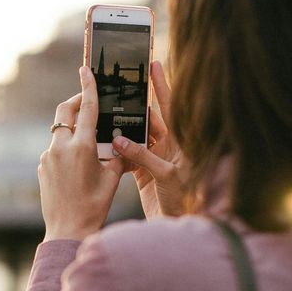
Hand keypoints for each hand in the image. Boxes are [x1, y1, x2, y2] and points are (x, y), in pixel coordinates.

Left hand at [38, 66, 126, 240]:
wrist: (67, 229)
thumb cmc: (95, 205)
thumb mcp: (113, 177)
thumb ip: (117, 153)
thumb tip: (120, 140)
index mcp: (83, 147)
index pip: (87, 108)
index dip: (88, 86)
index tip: (85, 69)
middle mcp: (61, 148)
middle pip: (65, 112)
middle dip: (76, 102)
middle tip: (87, 101)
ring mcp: (48, 157)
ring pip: (60, 132)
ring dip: (73, 130)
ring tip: (90, 143)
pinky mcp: (42, 166)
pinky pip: (55, 149)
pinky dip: (66, 148)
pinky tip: (77, 165)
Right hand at [111, 61, 187, 218]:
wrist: (180, 227)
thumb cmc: (185, 201)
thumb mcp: (167, 176)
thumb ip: (144, 157)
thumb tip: (120, 140)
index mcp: (181, 141)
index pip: (172, 106)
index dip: (163, 85)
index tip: (154, 63)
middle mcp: (169, 146)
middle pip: (150, 119)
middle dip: (135, 105)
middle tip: (119, 87)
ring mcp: (156, 158)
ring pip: (136, 137)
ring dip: (123, 129)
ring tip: (107, 114)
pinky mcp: (145, 173)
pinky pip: (128, 156)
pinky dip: (118, 152)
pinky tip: (106, 145)